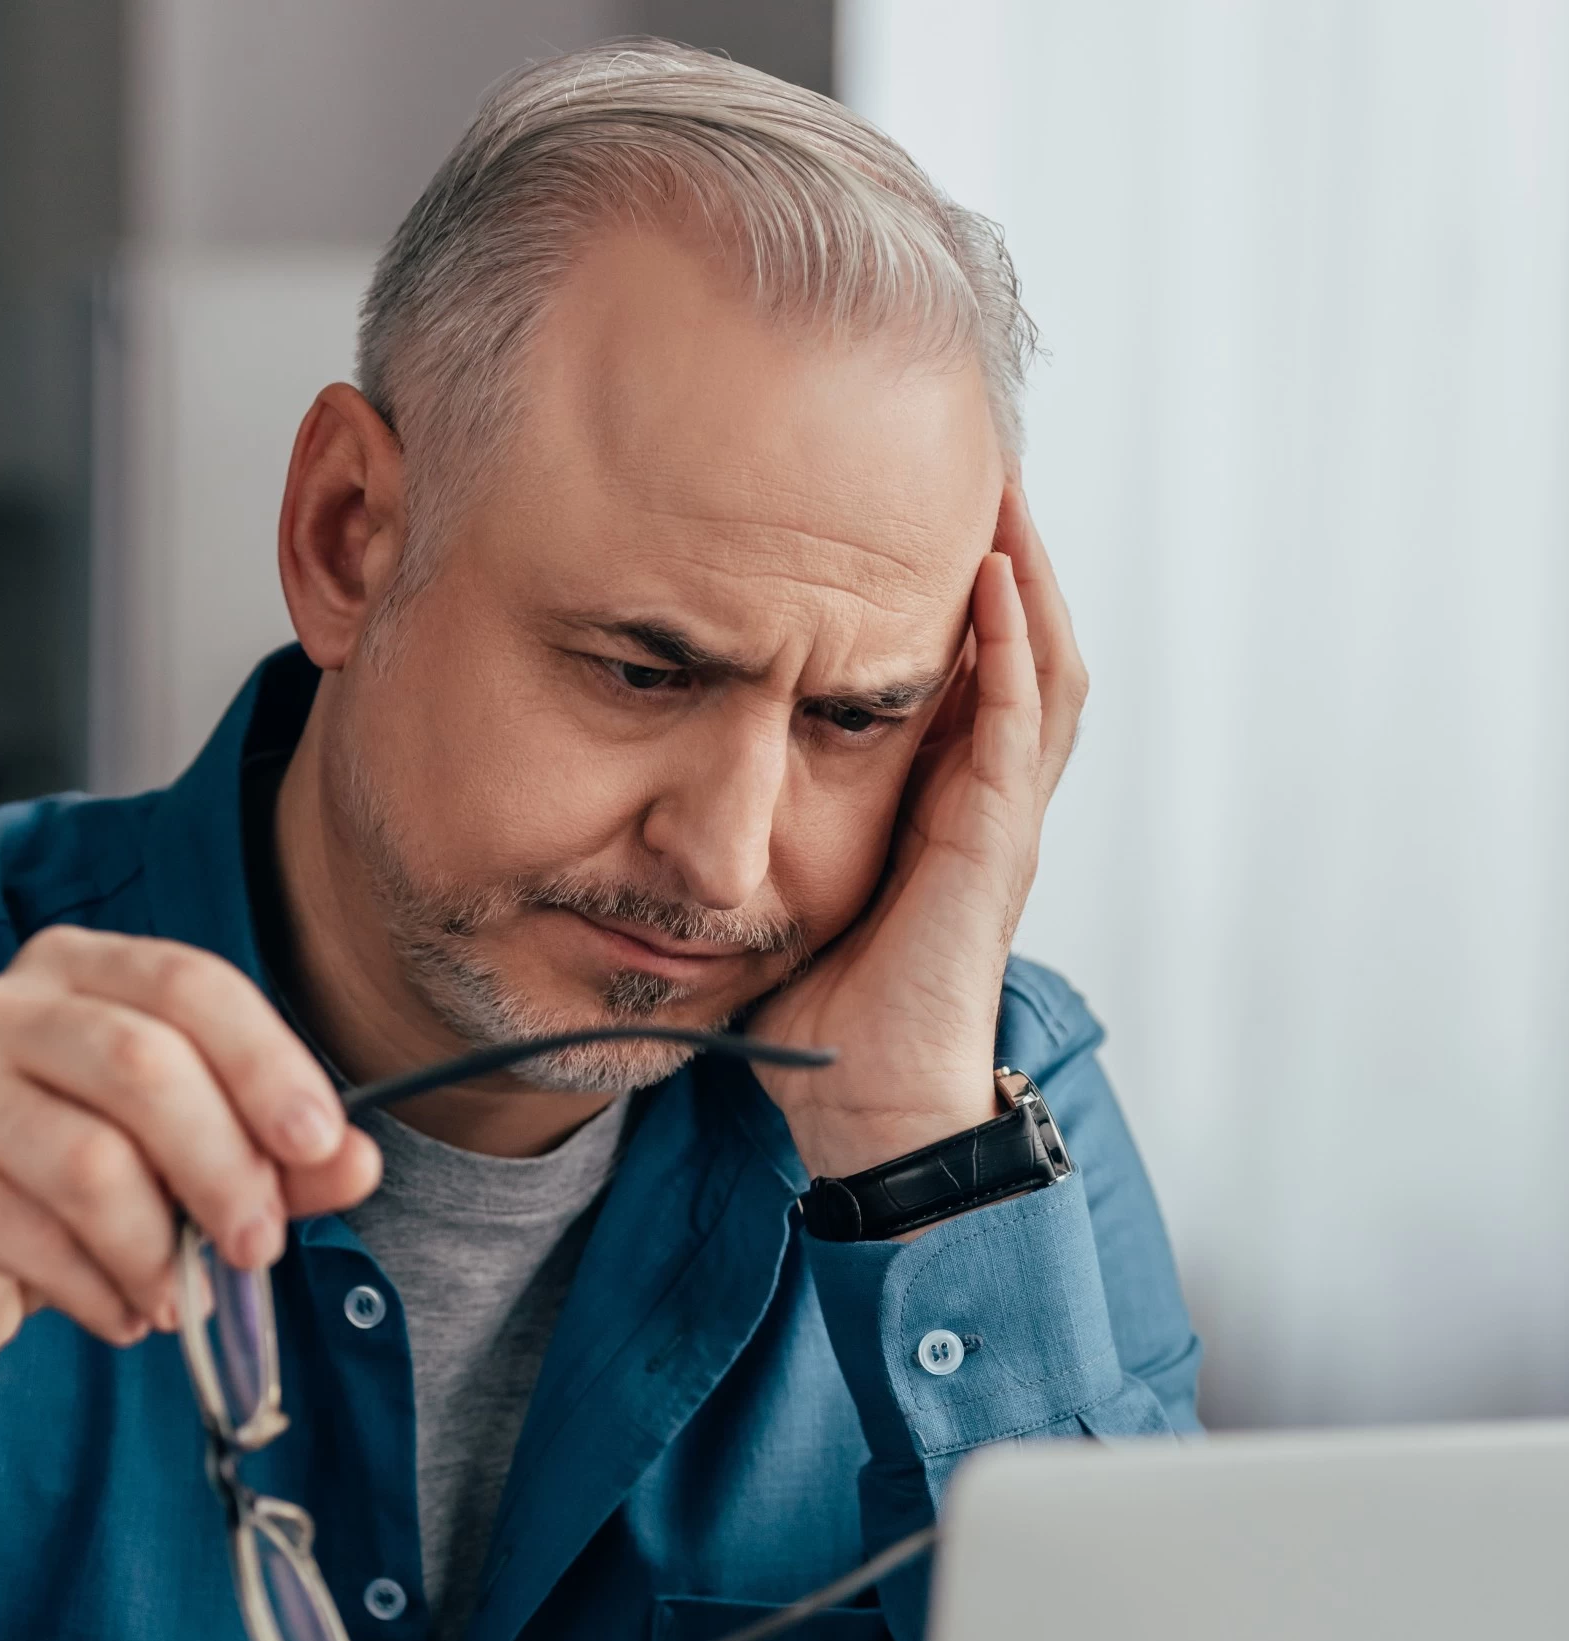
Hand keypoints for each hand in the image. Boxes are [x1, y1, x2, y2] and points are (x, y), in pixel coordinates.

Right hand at [0, 928, 381, 1569]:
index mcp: (77, 972)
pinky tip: (121, 1315)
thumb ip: (273, 1162)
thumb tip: (357, 1162)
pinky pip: (30, 1238)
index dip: (266, 1064)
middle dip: (224, 1167)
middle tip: (259, 1248)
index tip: (321, 1145)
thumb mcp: (183, 1175)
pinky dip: (100, 1293)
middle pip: (142, 1064)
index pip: (189, 984)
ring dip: (159, 1249)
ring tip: (180, 1299)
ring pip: (89, 1161)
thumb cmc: (70, 1205)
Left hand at [754, 485, 1087, 1179]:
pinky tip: (989, 577)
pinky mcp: (996, 844)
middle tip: (974, 457)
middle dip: (1006, 550)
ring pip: (1042, 666)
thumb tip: (676, 773)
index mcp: (943, 805)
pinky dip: (1010, 648)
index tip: (907, 503)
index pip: (967, 668)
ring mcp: (1001, 819)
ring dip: (1024, 572)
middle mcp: (986, 800)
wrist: (870, 1107)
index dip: (953, 585)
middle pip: (1023, 645)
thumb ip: (763, 819)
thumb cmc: (827, 1017)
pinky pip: (1020, 724)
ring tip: (997, 484)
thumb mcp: (787, 886)